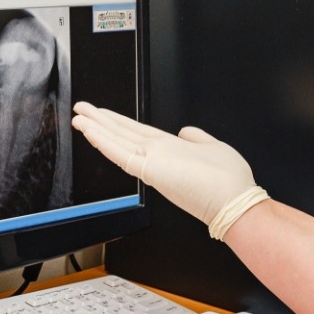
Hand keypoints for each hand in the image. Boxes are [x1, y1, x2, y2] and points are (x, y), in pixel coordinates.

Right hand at [71, 101, 262, 228]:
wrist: (235, 203)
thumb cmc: (227, 182)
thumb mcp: (213, 148)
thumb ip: (196, 137)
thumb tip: (185, 130)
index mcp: (168, 149)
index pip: (134, 133)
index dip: (116, 122)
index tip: (101, 113)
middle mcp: (156, 154)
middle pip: (120, 134)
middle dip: (99, 121)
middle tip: (80, 110)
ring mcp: (150, 161)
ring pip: (116, 141)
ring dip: (96, 127)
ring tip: (78, 117)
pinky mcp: (148, 169)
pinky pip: (120, 153)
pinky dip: (103, 142)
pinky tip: (90, 131)